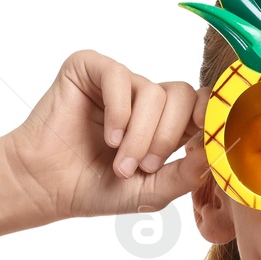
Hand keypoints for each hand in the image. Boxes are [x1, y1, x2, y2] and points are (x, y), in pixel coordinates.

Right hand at [3, 49, 210, 221]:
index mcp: (165, 122)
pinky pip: (119, 77)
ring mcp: (118, 81)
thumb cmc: (96, 188)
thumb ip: (184, 175)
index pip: (200, 105)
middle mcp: (144, 97)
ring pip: (153, 92)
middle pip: (181, 96)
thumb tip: (213, 152)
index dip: (209, 117)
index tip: (207, 139)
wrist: (46, 186)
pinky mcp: (89, 68)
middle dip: (167, 136)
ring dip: (139, 134)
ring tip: (119, 162)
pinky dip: (119, 112)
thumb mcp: (151, 191)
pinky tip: (108, 138)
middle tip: (145, 167)